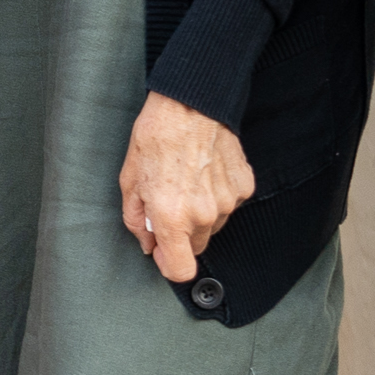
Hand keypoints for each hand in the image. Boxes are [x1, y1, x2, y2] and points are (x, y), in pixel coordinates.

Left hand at [116, 93, 255, 284]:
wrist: (191, 104)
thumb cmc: (156, 137)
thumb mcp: (130, 181)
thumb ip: (137, 221)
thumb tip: (147, 243)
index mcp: (172, 217)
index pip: (180, 270)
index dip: (168, 263)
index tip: (161, 249)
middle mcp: (204, 214)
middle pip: (196, 246)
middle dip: (181, 233)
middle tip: (168, 202)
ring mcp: (228, 201)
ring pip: (213, 224)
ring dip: (200, 213)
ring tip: (186, 180)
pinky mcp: (244, 186)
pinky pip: (229, 204)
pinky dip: (217, 195)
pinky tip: (205, 171)